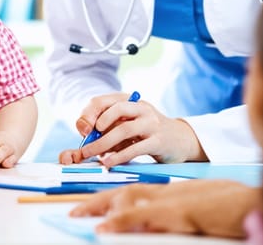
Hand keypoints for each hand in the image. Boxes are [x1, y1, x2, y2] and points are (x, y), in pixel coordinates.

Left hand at [57, 93, 206, 166]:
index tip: (82, 130)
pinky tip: (109, 162)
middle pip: (116, 109)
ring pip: (124, 129)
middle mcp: (141, 108)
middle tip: (85, 144)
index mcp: (129, 101)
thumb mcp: (128, 124)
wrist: (180, 139)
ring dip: (104, 143)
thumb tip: (87, 138)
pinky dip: (119, 156)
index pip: (103, 100)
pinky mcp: (158, 141)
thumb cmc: (147, 132)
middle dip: (96, 126)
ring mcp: (151, 123)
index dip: (89, 114)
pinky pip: (136, 148)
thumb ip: (109, 128)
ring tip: (92, 155)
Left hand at [69, 180, 259, 237]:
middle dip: (98, 201)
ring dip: (104, 206)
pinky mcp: (180, 213)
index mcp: (171, 193)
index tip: (89, 210)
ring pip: (131, 199)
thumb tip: (149, 227)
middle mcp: (168, 193)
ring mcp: (173, 201)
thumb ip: (172, 217)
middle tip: (73, 211)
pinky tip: (105, 227)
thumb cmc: (229, 209)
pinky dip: (122, 221)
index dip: (109, 199)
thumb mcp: (195, 213)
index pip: (134, 191)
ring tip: (80, 214)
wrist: (254, 202)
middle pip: (126, 192)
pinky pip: (144, 215)